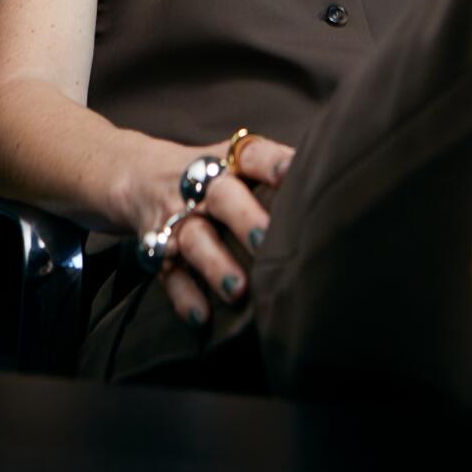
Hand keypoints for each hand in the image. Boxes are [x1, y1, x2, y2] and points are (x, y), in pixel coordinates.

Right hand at [132, 132, 295, 326]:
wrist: (136, 175)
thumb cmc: (209, 173)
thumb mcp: (234, 160)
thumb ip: (275, 168)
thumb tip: (334, 177)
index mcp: (227, 161)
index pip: (251, 154)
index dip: (272, 162)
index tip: (293, 172)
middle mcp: (200, 187)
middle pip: (221, 197)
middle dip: (244, 218)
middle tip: (267, 240)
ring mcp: (176, 219)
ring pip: (193, 239)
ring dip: (215, 264)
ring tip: (239, 290)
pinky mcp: (157, 251)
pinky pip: (168, 275)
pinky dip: (184, 296)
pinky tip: (203, 317)